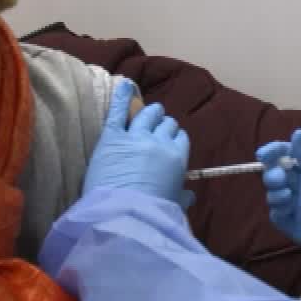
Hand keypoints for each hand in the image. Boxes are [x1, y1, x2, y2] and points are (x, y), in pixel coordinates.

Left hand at [83, 79, 191, 204]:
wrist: (124, 215)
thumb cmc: (152, 214)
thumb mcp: (173, 206)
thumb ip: (181, 197)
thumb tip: (189, 196)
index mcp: (176, 157)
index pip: (180, 138)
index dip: (175, 138)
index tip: (172, 141)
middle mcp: (158, 142)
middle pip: (165, 124)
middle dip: (164, 124)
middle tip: (160, 126)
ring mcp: (134, 137)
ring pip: (146, 115)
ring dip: (150, 112)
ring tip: (151, 110)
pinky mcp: (112, 138)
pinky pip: (118, 113)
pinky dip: (122, 98)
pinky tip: (124, 85)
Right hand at [259, 129, 300, 266]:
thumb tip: (296, 132)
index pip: (288, 155)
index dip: (274, 152)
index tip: (263, 154)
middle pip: (277, 175)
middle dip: (271, 174)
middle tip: (278, 178)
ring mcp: (300, 207)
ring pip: (275, 196)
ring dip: (274, 193)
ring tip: (286, 195)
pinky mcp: (298, 228)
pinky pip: (279, 218)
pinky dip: (277, 212)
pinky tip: (285, 209)